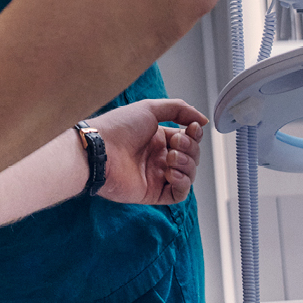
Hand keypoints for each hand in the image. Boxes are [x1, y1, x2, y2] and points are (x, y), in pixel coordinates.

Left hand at [92, 98, 206, 204]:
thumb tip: (202, 119)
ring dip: (187, 164)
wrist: (99, 150)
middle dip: (190, 148)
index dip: (194, 135)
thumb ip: (179, 109)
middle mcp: (158, 157)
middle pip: (192, 156)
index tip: (193, 128)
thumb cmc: (118, 127)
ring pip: (189, 174)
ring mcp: (156, 175)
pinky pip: (179, 194)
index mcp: (158, 138)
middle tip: (175, 143)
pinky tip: (172, 173)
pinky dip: (183, 183)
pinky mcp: (153, 193)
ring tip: (170, 158)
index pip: (188, 139)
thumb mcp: (150, 108)